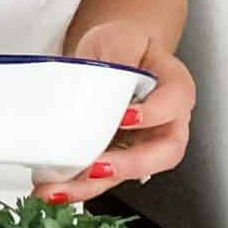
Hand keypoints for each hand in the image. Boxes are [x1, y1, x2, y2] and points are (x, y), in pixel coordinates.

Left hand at [36, 26, 196, 205]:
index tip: (125, 117)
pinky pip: (102, 178)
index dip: (153, 115)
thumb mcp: (121, 38)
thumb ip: (119, 55)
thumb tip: (107, 83)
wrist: (110, 55)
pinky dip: (77, 186)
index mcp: (175, 87)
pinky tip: (52, 189)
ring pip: (128, 174)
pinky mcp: (117, 157)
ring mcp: (142, 145)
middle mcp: (167, 123)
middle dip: (130, 165)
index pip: (174, 104)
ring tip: (59, 189)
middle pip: (164, 153)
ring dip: (93, 185)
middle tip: (97, 168)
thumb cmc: (123, 45)